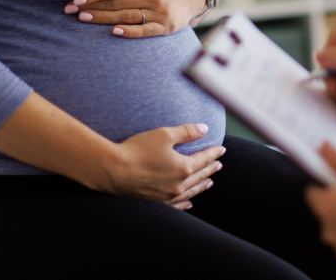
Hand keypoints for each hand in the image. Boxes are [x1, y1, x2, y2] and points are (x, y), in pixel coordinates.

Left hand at [64, 0, 207, 37]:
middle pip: (118, 4)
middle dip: (92, 7)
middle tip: (70, 11)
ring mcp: (162, 13)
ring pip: (127, 17)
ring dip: (103, 19)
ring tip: (83, 19)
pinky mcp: (168, 27)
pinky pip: (145, 31)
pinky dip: (129, 32)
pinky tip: (113, 31)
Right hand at [105, 123, 225, 210]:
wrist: (114, 170)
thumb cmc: (138, 150)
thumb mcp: (164, 135)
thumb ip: (187, 132)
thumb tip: (204, 129)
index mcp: (184, 168)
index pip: (204, 159)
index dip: (214, 153)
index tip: (222, 150)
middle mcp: (179, 185)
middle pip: (200, 176)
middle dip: (210, 169)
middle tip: (219, 165)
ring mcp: (168, 196)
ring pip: (191, 192)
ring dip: (202, 186)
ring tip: (210, 182)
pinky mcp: (156, 202)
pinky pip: (177, 205)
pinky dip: (186, 203)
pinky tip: (190, 202)